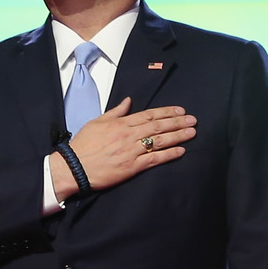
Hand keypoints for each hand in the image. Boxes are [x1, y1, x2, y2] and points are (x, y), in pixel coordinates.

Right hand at [50, 97, 195, 200]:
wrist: (74, 166)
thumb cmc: (83, 144)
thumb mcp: (96, 122)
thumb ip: (115, 112)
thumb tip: (128, 101)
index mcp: (120, 123)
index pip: (148, 115)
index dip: (166, 112)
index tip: (180, 110)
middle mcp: (128, 135)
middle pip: (158, 126)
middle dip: (177, 122)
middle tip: (193, 120)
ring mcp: (131, 151)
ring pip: (159, 141)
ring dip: (178, 136)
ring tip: (191, 132)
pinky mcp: (132, 167)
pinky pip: (155, 159)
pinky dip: (169, 155)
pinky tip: (181, 151)